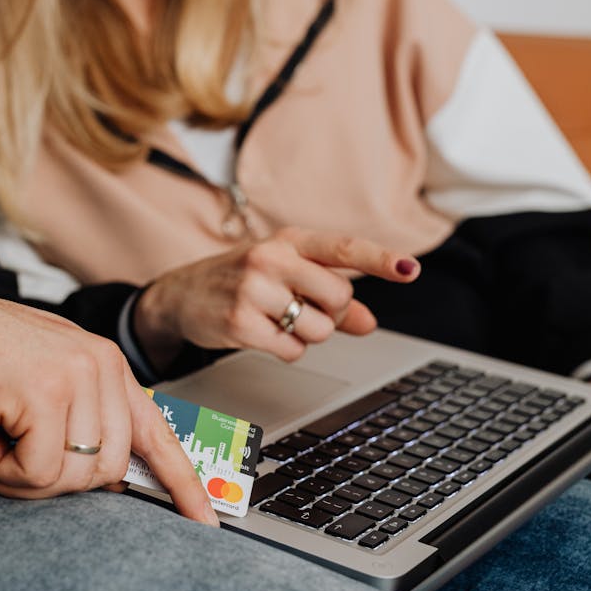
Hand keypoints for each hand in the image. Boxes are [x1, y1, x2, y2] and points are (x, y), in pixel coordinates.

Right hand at [0, 285, 217, 523]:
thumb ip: (81, 420)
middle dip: (58, 481)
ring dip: (22, 476)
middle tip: (12, 457)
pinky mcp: (45, 393)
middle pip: (111, 469)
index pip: (159, 432)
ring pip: (75, 475)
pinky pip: (38, 472)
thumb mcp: (45, 384)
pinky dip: (0, 469)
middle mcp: (102, 366)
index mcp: (108, 366)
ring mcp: (77, 377)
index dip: (184, 482)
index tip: (204, 520)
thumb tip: (107, 477)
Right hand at [134, 226, 419, 370]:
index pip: (344, 248)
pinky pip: (293, 349)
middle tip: (305, 309)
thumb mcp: (286, 276)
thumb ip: (332, 299)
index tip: (411, 270)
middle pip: (339, 296)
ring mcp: (254, 290)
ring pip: (319, 328)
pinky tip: (264, 334)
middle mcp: (272, 258)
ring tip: (278, 320)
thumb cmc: (241, 280)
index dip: (380, 260)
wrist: (180, 295)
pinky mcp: (240, 322)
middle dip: (332, 312)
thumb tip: (370, 323)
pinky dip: (287, 349)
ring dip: (308, 334)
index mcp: (288, 240)